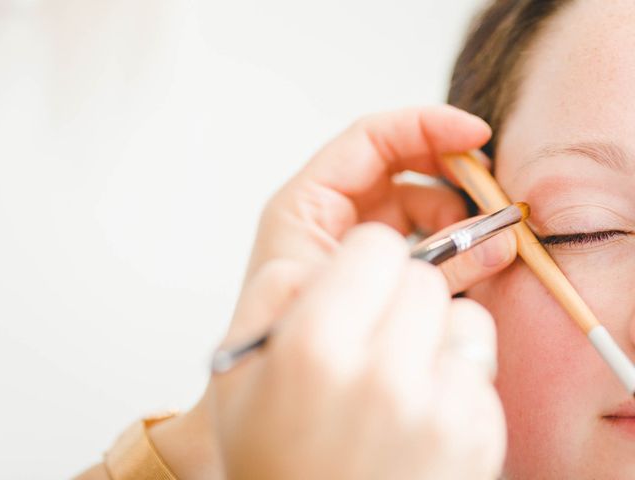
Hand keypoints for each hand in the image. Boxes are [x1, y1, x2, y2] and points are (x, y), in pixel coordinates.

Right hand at [212, 224, 506, 478]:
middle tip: (373, 333)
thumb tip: (324, 261)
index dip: (363, 261)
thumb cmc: (275, 461)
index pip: (377, 243)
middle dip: (398, 294)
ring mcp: (440, 409)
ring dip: (435, 331)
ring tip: (398, 373)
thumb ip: (270, 296)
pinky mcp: (480, 435)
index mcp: (315, 349)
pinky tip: (420, 410)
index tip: (356, 284)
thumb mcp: (235, 374)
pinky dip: (455, 376)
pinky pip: (480, 366)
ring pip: (465, 316)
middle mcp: (383, 376)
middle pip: (423, 276)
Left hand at [229, 106, 512, 342]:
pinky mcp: (367, 262)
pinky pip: (414, 236)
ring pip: (412, 202)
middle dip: (448, 171)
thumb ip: (436, 263)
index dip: (425, 128)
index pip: (370, 140)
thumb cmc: (297, 336)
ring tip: (483, 244)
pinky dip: (444, 243)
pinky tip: (466, 263)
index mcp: (307, 202)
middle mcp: (328, 211)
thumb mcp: (375, 290)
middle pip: (398, 165)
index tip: (475, 136)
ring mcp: (349, 235)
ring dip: (452, 214)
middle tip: (490, 192)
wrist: (270, 391)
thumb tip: (498, 241)